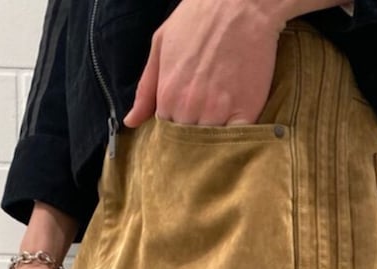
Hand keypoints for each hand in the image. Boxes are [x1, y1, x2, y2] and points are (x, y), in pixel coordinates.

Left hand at [123, 0, 287, 128]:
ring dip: (213, 144)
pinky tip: (236, 135)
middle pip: (188, 143)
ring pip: (211, 146)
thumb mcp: (161, 44)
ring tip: (218, 131)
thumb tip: (131, 122)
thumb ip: (146, 88)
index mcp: (167, 95)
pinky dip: (236, 142)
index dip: (174, 131)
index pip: (165, 133)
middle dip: (192, 140)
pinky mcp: (246, 111)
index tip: (182, 127)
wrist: (241, 2)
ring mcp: (218, 112)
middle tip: (201, 129)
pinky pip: (238, 141)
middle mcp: (189, 108)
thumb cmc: (199, 18)